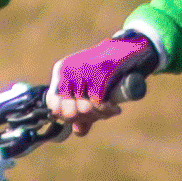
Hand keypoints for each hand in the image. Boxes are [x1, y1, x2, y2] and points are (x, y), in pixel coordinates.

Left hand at [44, 23, 165, 124]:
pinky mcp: (99, 73)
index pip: (52, 102)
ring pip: (83, 109)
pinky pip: (98, 103)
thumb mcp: (90, 89)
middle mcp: (68, 69)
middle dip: (85, 117)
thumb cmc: (107, 71)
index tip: (79, 118)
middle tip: (99, 114)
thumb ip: (82, 111)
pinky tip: (115, 108)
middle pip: (68, 110)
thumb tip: (78, 131)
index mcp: (61, 70)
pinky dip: (107, 110)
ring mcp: (82, 70)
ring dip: (99, 114)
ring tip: (110, 110)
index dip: (64, 115)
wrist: (129, 50)